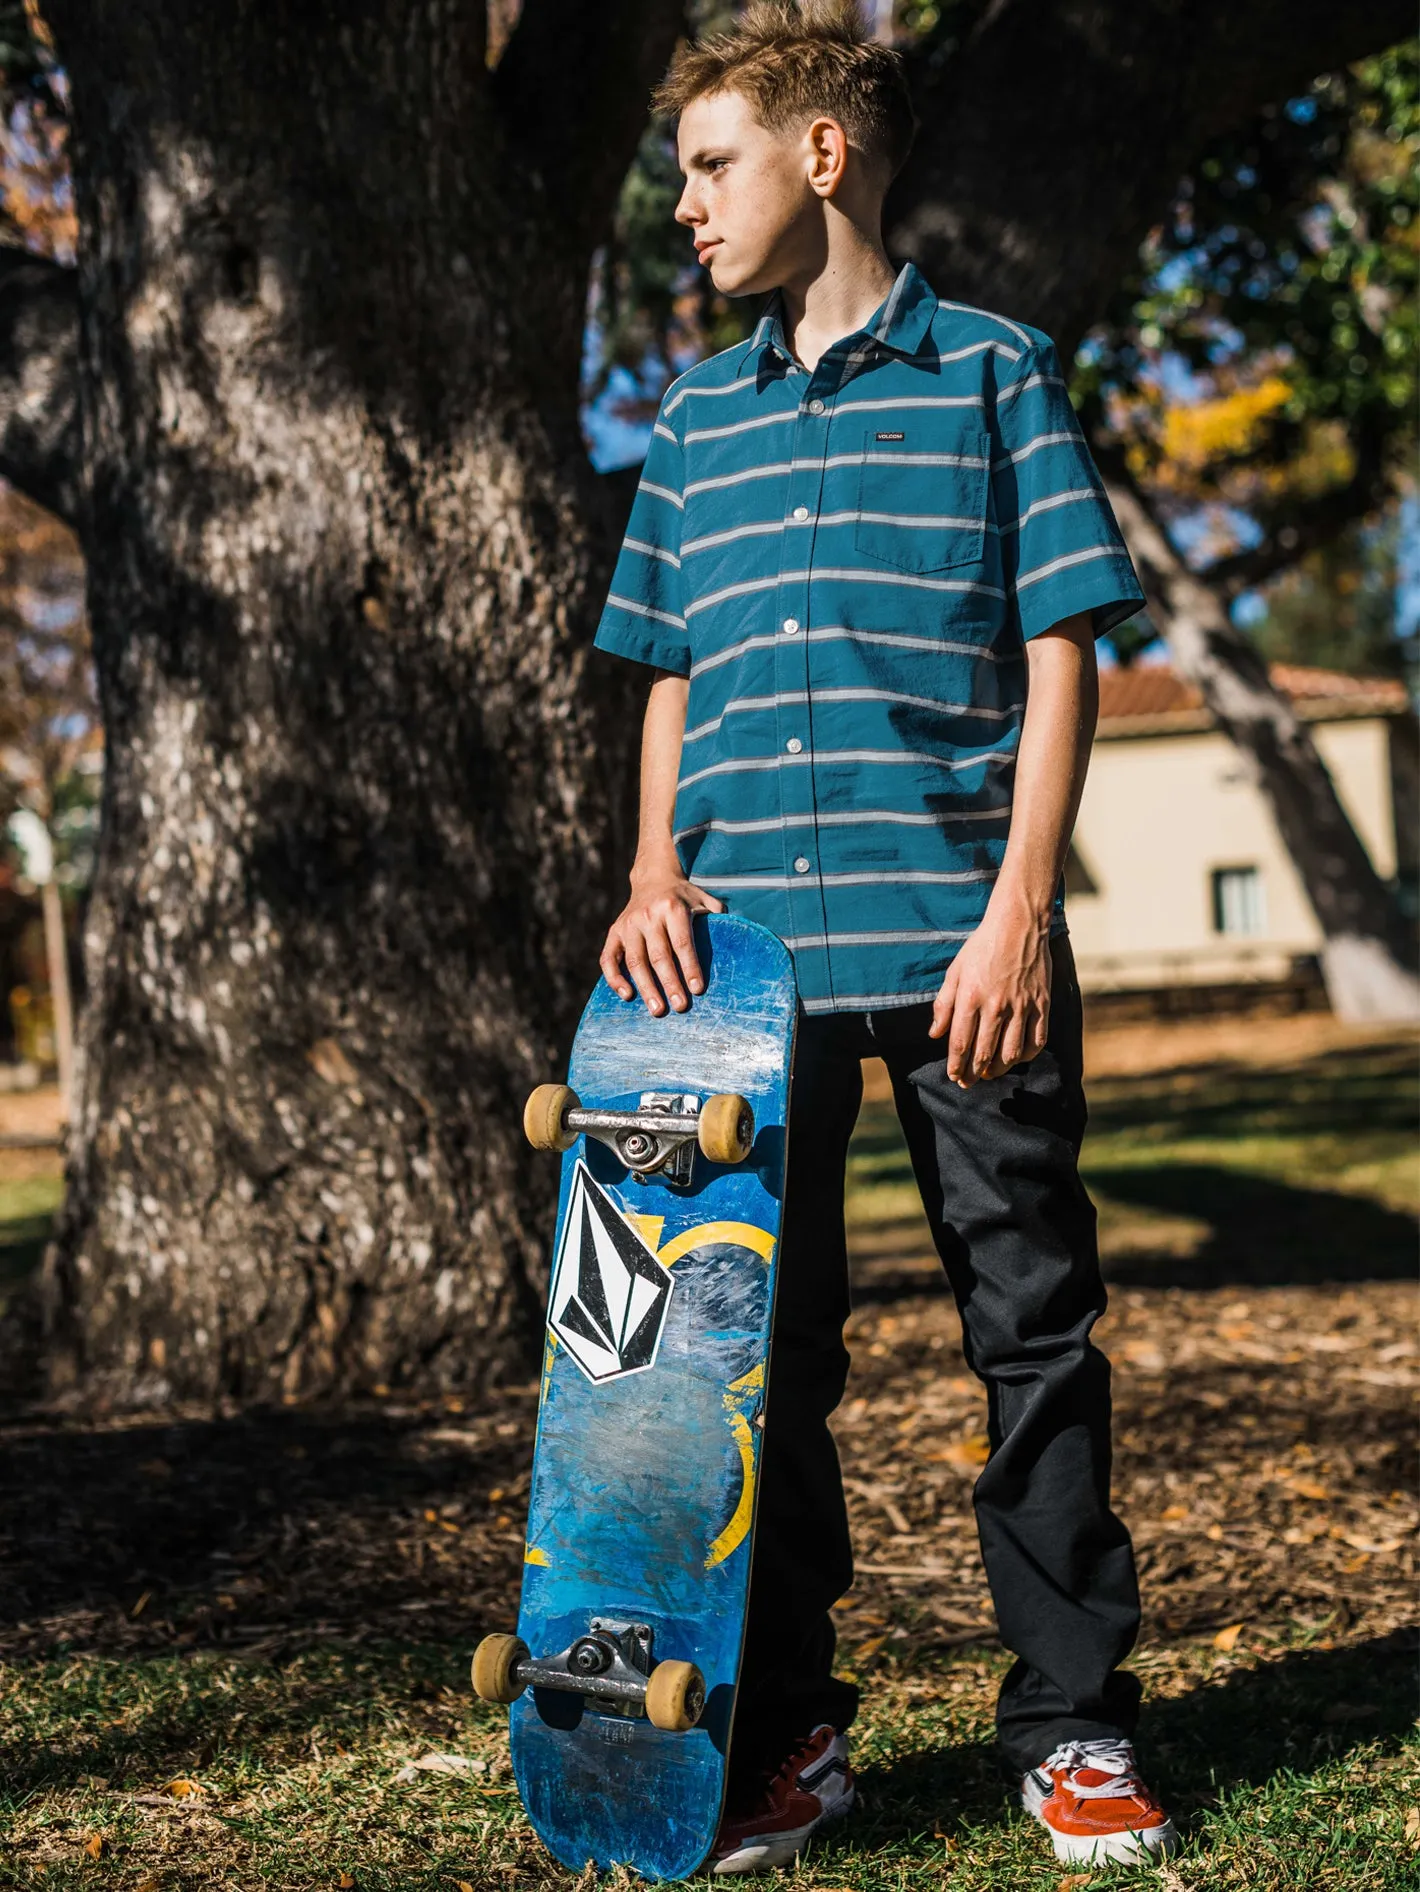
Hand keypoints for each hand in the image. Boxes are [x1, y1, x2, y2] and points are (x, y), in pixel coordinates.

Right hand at [600, 862, 725, 1015]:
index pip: (682, 942)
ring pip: (635, 961)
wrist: (652, 879)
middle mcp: (648, 915)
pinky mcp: (614, 933)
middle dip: (670, 983)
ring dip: (646, 988)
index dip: (690, 966)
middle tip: (680, 1007)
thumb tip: (736, 941)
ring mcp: (628, 925)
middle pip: (659, 955)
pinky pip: (609, 958)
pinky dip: (614, 978)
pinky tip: (627, 996)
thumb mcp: (704, 899)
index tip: (698, 989)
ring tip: (658, 1010)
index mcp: (672, 908)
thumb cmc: (684, 897)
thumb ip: (717, 917)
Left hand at [928, 901, 1051, 1087]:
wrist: (1017, 925)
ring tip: (990, 1073)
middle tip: (969, 1082)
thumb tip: (935, 1034)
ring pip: (1010, 1053)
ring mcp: (1021, 1006)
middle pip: (983, 1053)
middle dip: (974, 1073)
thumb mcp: (955, 972)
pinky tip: (1016, 1058)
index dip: (956, 1066)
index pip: (961, 1043)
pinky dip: (1026, 1055)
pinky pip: (1036, 1040)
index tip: (953, 1077)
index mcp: (970, 998)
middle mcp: (995, 1006)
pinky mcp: (1042, 1004)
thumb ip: (944, 1005)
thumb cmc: (982, 947)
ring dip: (998, 1069)